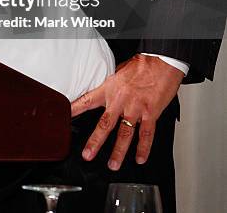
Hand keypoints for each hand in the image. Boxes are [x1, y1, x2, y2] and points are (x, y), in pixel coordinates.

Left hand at [70, 54, 183, 170]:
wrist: (160, 62)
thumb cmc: (141, 66)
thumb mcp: (118, 73)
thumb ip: (111, 87)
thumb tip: (105, 96)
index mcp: (110, 88)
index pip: (87, 100)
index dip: (75, 109)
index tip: (65, 118)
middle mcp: (120, 100)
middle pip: (104, 124)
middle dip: (95, 142)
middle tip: (87, 154)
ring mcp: (136, 108)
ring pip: (125, 134)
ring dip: (118, 151)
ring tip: (113, 164)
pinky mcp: (151, 113)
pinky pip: (146, 134)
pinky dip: (143, 148)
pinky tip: (140, 158)